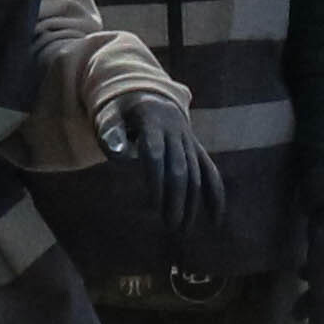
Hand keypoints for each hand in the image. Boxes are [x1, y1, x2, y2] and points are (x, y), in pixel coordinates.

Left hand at [110, 83, 217, 249]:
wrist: (148, 95)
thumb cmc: (121, 111)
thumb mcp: (108, 115)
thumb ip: (109, 132)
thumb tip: (117, 153)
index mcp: (153, 121)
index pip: (156, 153)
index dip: (157, 179)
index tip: (155, 206)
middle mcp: (176, 131)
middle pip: (180, 168)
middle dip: (177, 198)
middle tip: (171, 226)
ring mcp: (189, 140)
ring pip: (196, 172)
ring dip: (192, 202)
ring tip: (183, 229)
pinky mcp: (196, 149)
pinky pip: (210, 171)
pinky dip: (215, 194)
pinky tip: (216, 219)